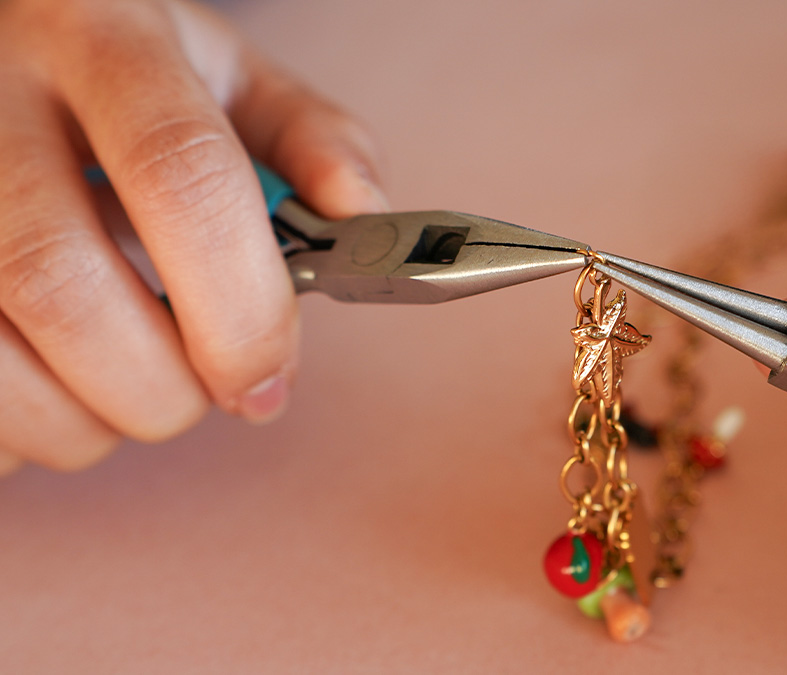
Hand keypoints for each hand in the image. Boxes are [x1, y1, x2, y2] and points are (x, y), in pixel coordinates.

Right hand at [0, 0, 386, 472]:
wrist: (11, 38)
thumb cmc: (133, 75)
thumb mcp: (229, 76)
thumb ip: (313, 140)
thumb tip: (364, 216)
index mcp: (104, 39)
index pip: (180, 175)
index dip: (240, 306)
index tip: (269, 380)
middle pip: (62, 284)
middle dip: (158, 388)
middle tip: (202, 396)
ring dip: (82, 423)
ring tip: (129, 395)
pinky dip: (21, 428)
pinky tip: (56, 388)